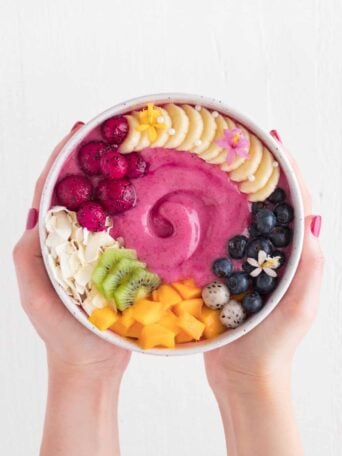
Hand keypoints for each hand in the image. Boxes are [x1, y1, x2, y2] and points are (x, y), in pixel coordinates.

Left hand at [13, 123, 130, 377]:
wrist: (91, 366)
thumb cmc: (62, 335)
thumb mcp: (35, 296)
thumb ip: (29, 258)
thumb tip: (37, 215)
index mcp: (50, 243)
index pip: (51, 192)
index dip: (62, 161)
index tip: (79, 132)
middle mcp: (74, 242)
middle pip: (83, 193)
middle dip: (94, 162)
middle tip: (114, 135)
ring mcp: (98, 251)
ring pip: (107, 209)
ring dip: (117, 182)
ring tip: (134, 156)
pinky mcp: (120, 263)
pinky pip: (127, 230)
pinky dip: (135, 210)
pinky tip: (150, 196)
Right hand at [205, 133, 323, 390]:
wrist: (245, 375)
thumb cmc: (272, 346)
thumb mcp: (299, 308)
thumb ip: (310, 267)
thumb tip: (314, 220)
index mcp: (299, 257)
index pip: (300, 204)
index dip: (290, 171)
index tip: (274, 142)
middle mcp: (278, 254)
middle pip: (274, 204)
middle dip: (262, 172)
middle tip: (242, 145)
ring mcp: (253, 262)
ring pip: (248, 217)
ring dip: (238, 190)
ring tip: (220, 165)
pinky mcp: (229, 272)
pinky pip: (226, 237)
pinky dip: (218, 217)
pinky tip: (201, 205)